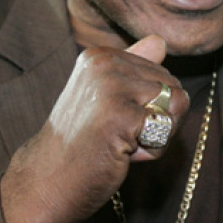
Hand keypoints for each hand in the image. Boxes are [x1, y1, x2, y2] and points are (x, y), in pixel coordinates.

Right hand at [0, 35, 189, 222]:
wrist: (46, 182)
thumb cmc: (79, 145)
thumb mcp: (104, 98)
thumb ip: (132, 68)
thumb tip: (160, 40)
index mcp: (100, 56)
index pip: (162, 73)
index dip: (147, 106)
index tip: (112, 120)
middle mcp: (105, 63)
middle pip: (173, 87)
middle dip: (156, 120)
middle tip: (115, 136)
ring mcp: (112, 87)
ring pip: (176, 105)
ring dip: (157, 135)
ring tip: (119, 143)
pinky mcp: (122, 114)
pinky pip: (167, 128)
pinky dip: (153, 151)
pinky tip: (121, 154)